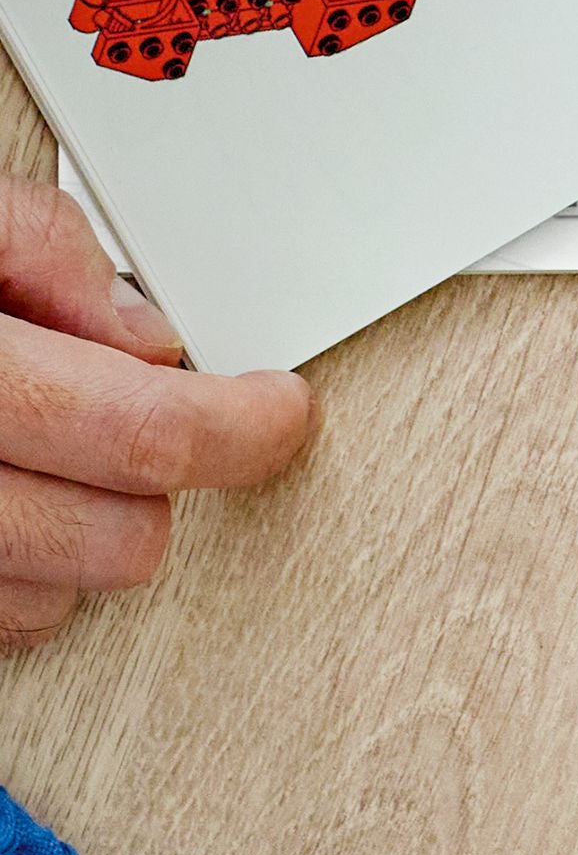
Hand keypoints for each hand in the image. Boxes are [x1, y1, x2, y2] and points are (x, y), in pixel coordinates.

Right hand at [0, 180, 312, 651]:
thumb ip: (42, 250)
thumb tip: (143, 337)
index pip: (138, 432)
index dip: (240, 427)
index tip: (274, 411)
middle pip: (116, 541)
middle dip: (155, 485)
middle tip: (143, 423)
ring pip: (53, 604)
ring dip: (76, 540)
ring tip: (35, 453)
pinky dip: (13, 582)